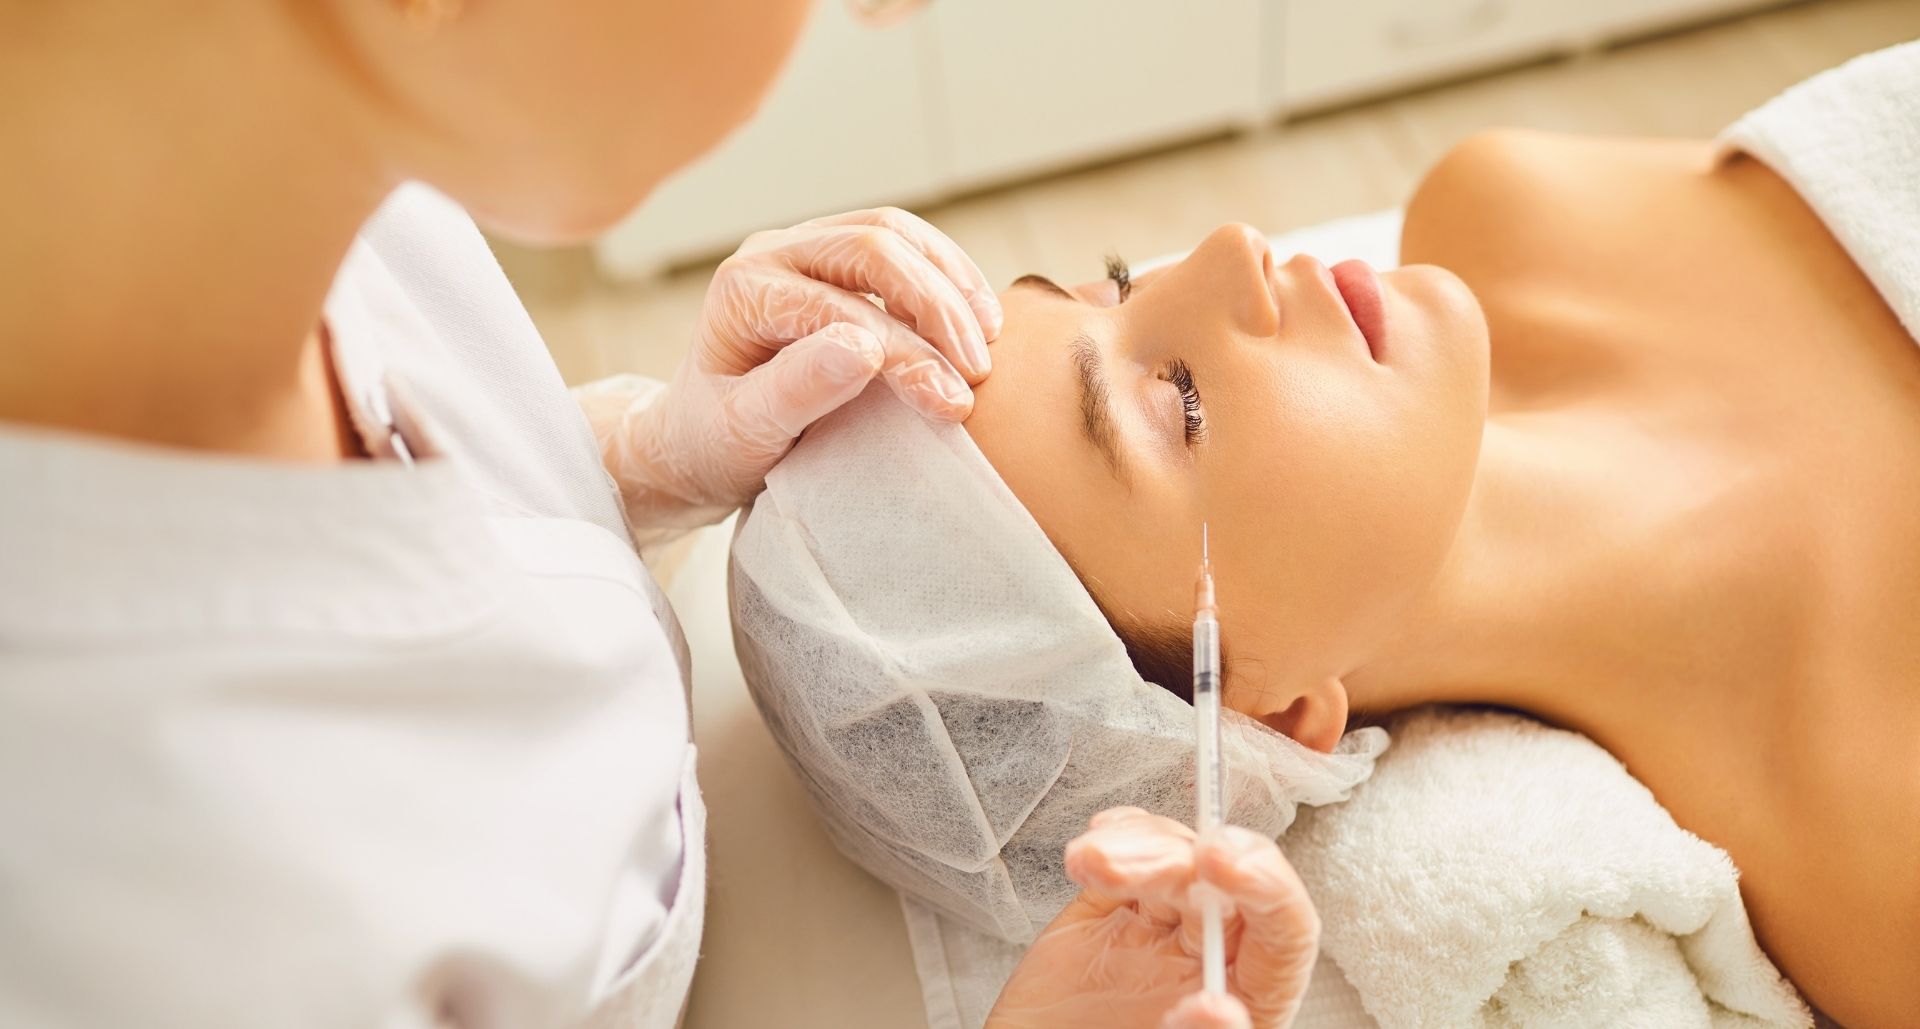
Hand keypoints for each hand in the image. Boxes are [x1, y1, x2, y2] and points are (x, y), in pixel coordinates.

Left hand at [618, 207, 999, 524]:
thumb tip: (865, 347)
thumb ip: (797, 390)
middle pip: (873, 247)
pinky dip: (945, 274)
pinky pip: (902, 245)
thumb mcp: (744, 433)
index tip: (951, 403)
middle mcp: (771, 254)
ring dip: (949, 281)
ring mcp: (804, 248)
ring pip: (894, 232)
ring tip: (989, 337)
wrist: (697, 440)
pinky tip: (976, 316)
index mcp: (742, 290)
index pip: (841, 307)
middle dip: (936, 307)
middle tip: (978, 370)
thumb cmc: (716, 444)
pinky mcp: (834, 260)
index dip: (906, 354)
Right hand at [984, 809, 1320, 1028]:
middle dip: (1175, 860)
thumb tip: (1220, 1010)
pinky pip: (1131, 854)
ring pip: (1174, 859)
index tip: (1219, 861)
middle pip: (1221, 882)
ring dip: (1133, 848)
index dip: (1266, 885)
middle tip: (1123, 866)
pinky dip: (1114, 839)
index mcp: (1252, 998)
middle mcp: (1216, 957)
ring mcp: (1165, 930)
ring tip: (1088, 864)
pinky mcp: (1117, 910)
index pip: (1286, 929)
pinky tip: (1089, 855)